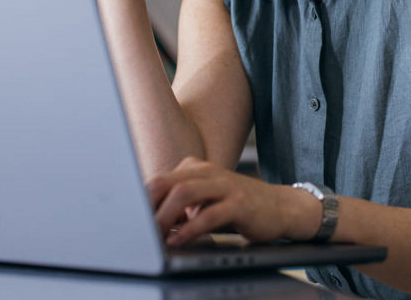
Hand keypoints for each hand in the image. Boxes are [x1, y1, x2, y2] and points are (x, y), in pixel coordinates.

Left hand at [147, 157, 318, 246]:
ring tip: (154, 234)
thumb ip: (180, 206)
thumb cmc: (237, 207)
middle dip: (147, 206)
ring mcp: (225, 186)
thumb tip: (149, 224)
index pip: (159, 180)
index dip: (141, 201)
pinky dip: (190, 229)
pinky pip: (209, 214)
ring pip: (185, 193)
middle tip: (136, 229)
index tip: (128, 221)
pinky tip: (179, 240)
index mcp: (195, 169)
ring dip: (165, 216)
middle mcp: (208, 173)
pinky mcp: (240, 204)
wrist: (281, 207)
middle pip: (167, 182)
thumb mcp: (206, 201)